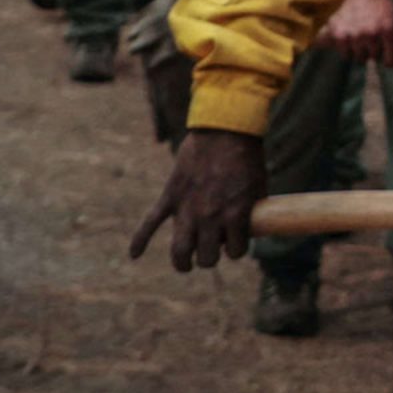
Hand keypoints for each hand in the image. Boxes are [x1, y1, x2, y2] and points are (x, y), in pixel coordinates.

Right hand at [129, 127, 267, 270]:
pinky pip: (150, 223)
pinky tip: (134, 254)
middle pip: (206, 258)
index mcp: (234, 214)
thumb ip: (251, 209)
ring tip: (186, 264)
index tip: (237, 242)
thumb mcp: (258, 185)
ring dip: (183, 261)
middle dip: (210, 257)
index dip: (237, 248)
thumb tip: (250, 225)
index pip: (236, 251)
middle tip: (212, 250)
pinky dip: (140, 240)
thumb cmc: (246, 156)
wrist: (224, 129)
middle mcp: (210, 217)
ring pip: (180, 250)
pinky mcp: (170, 196)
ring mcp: (187, 208)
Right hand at [316, 0, 392, 66]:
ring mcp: (354, 35)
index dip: (391, 61)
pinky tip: (351, 39)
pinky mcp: (339, 35)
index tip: (388, 59)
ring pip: (358, 57)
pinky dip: (347, 49)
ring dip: (360, 51)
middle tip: (373, 43)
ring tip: (361, 40)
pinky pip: (345, 54)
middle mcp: (371, 34)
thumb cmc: (381, 5)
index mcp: (388, 30)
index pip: (391, 60)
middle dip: (374, 52)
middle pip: (374, 58)